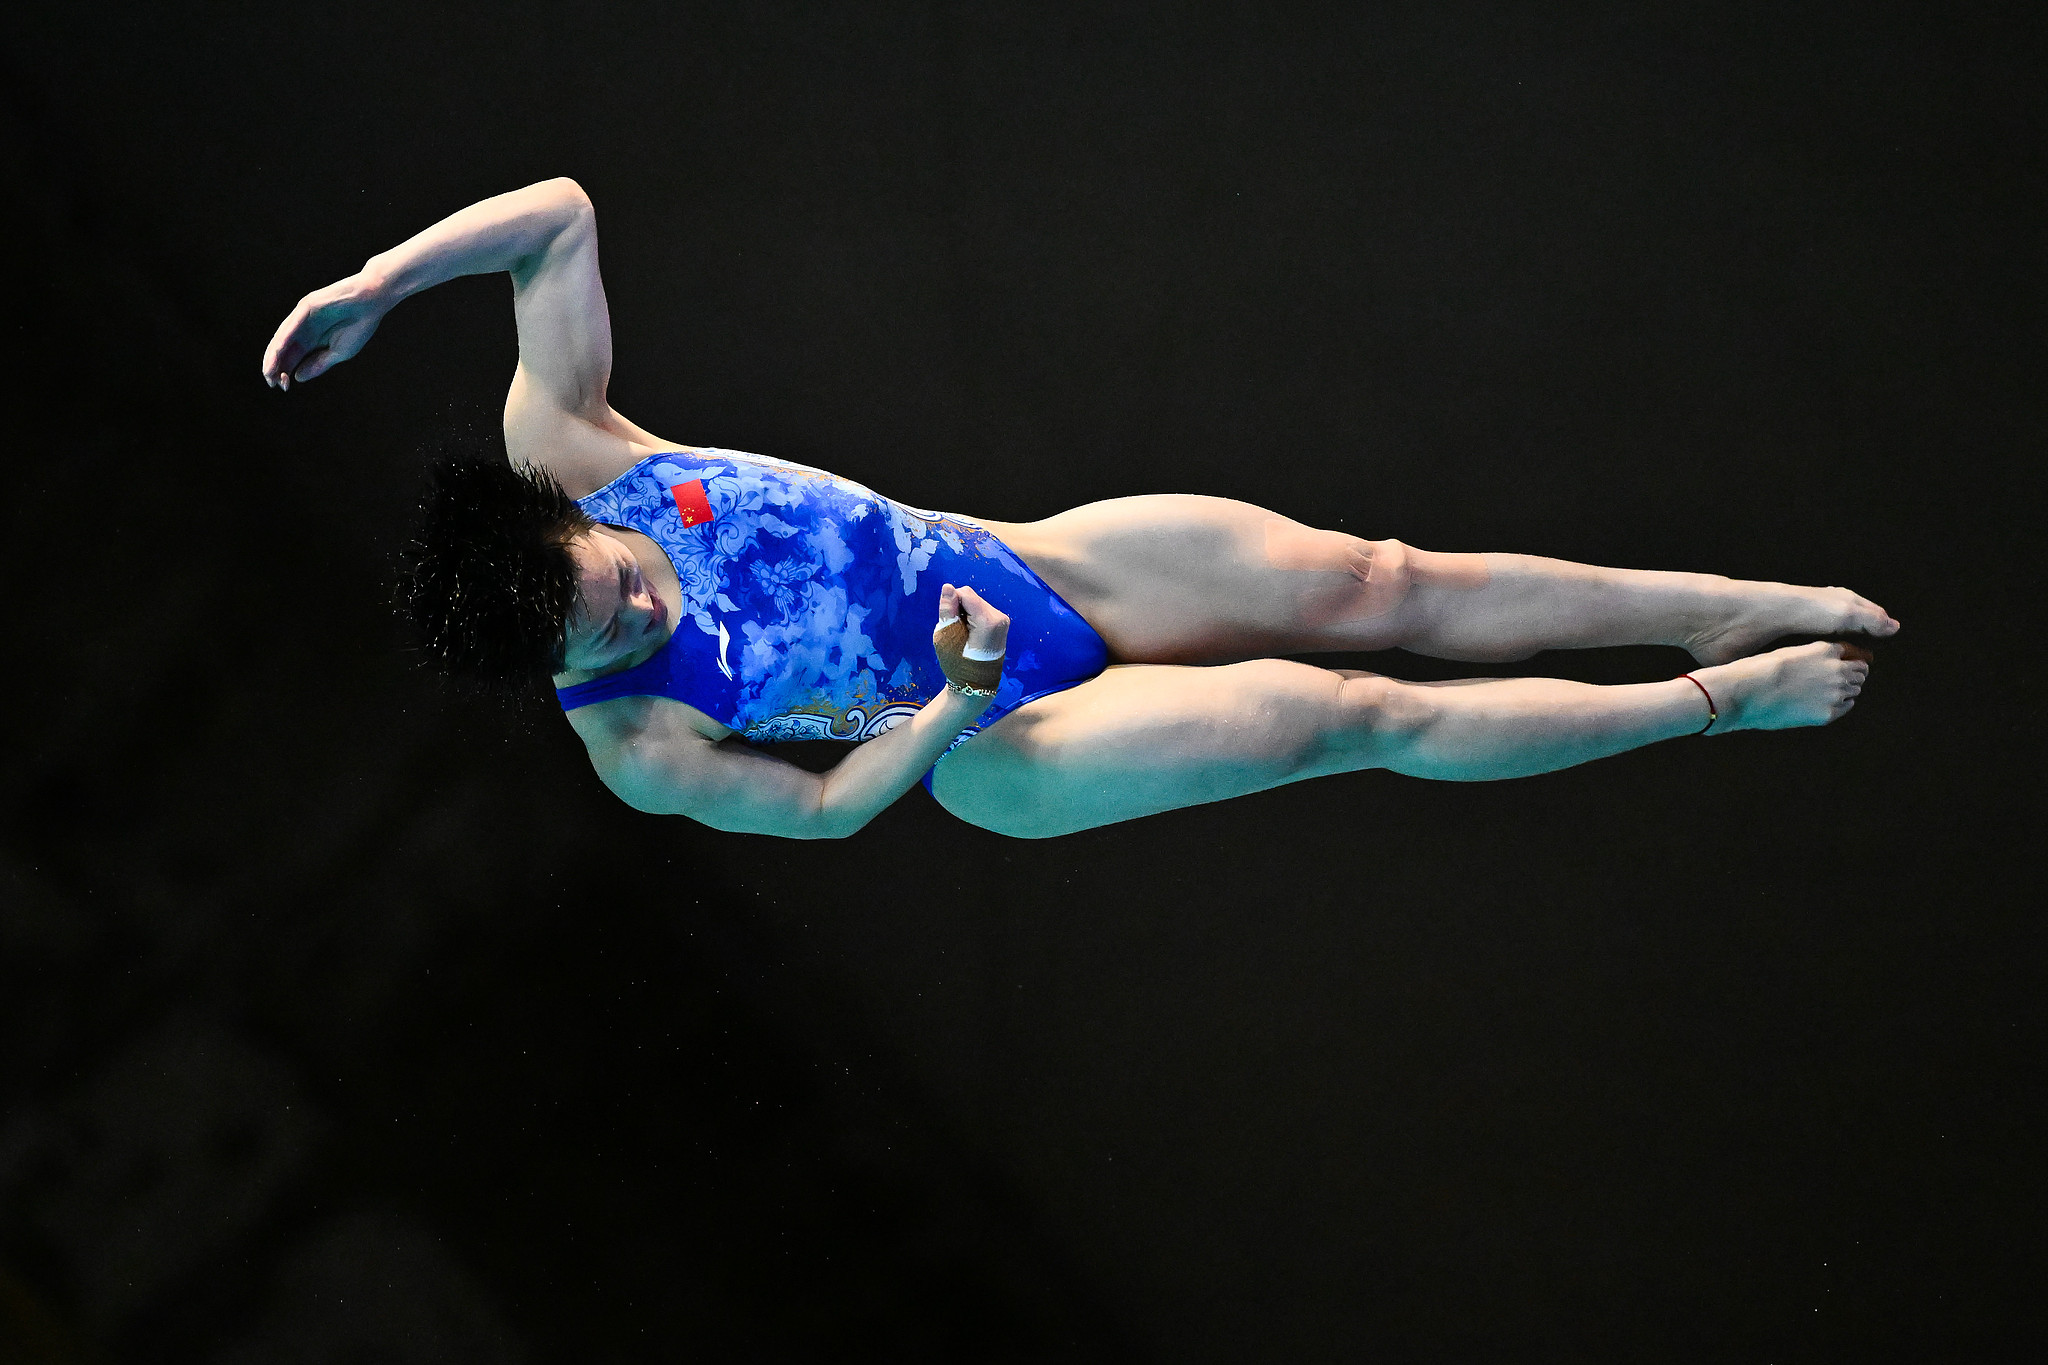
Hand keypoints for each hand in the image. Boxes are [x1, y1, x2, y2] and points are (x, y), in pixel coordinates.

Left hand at [261, 273, 390, 388]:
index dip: (286, 372)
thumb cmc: (359, 325)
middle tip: (272, 382)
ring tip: (269, 370)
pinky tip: (278, 351)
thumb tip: (298, 377)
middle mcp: (303, 329)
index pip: (292, 358)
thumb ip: (318, 364)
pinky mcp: (306, 306)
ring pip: (282, 338)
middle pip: (283, 349)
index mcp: (312, 341)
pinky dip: (284, 338)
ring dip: (274, 355)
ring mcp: (303, 317)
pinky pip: (292, 324)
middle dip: (276, 366)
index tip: (284, 387)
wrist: (371, 301)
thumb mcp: (339, 353)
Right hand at [932, 583, 1008, 693]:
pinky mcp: (1002, 623)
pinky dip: (973, 618)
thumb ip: (947, 610)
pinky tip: (971, 634)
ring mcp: (1003, 620)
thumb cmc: (957, 663)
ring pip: (976, 603)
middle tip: (957, 631)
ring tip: (963, 635)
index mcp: (988, 620)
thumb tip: (948, 586)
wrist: (976, 684)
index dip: (952, 603)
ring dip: (965, 613)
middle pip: (971, 597)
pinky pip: (982, 611)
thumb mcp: (946, 636)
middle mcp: (999, 617)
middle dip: (959, 608)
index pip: (965, 593)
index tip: (950, 622)